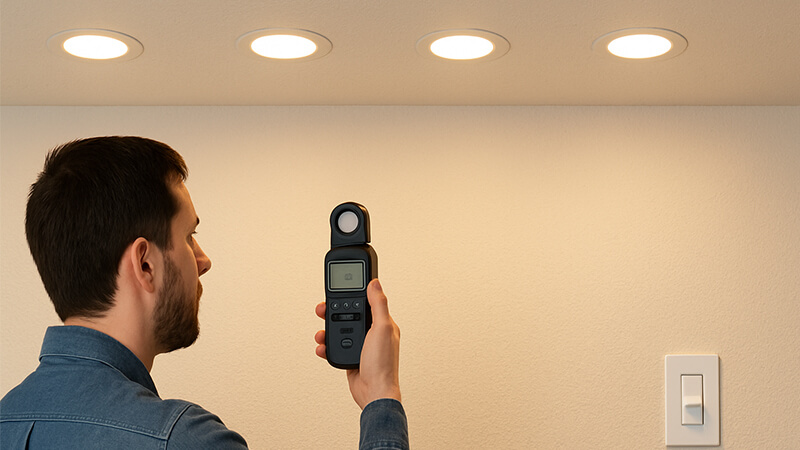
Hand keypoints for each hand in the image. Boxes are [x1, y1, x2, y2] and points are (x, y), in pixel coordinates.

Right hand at [315, 278, 400, 408]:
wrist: (374, 393)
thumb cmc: (383, 365)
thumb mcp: (381, 329)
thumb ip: (378, 305)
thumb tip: (375, 283)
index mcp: (382, 323)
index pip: (365, 301)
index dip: (351, 294)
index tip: (338, 289)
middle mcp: (371, 332)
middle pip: (348, 314)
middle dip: (333, 311)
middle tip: (321, 309)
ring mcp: (360, 345)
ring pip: (339, 330)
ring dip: (327, 330)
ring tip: (321, 333)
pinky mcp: (351, 356)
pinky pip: (335, 346)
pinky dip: (326, 346)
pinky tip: (322, 347)